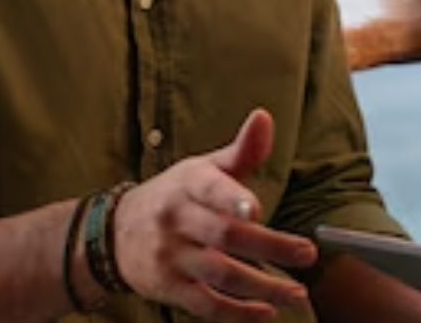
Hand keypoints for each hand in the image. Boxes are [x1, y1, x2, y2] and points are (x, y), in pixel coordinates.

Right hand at [113, 109, 317, 322]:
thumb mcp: (201, 168)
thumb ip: (240, 151)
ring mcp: (171, 256)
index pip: (210, 189)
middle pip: (224, 236)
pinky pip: (205, 304)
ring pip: (220, 274)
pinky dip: (237, 312)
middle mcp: (177, 219)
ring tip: (295, 293)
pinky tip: (266, 312)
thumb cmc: (174, 195)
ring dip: (262, 287)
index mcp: (188, 184)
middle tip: (306, 254)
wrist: (114, 233)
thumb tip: (264, 117)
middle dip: (269, 247)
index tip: (257, 209)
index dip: (232, 198)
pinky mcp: (169, 287)